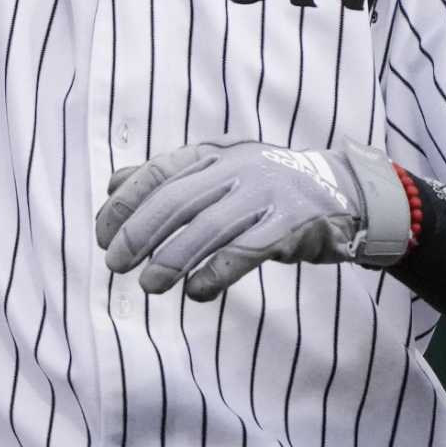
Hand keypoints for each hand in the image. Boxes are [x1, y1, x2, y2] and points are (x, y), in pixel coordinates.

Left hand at [95, 140, 411, 300]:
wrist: (344, 192)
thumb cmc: (268, 185)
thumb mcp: (218, 169)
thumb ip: (168, 177)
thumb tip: (113, 186)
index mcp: (213, 154)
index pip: (157, 174)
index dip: (125, 205)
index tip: (101, 235)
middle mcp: (236, 168)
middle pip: (175, 202)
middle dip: (139, 234)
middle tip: (115, 264)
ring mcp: (265, 194)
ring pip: (207, 228)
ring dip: (172, 260)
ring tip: (149, 286)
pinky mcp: (291, 224)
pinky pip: (246, 251)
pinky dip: (217, 273)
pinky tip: (197, 292)